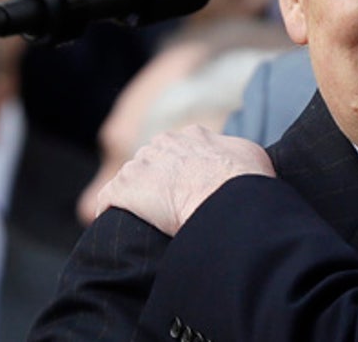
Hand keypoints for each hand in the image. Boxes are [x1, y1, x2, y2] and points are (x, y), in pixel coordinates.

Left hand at [95, 125, 275, 235]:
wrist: (227, 200)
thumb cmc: (245, 180)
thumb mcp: (251, 153)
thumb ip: (234, 149)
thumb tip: (234, 156)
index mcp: (192, 135)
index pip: (180, 148)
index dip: (184, 169)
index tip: (190, 186)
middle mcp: (162, 143)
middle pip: (153, 161)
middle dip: (158, 181)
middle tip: (172, 205)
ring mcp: (140, 165)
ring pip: (131, 179)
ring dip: (137, 197)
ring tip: (148, 220)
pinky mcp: (123, 188)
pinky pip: (106, 199)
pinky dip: (109, 210)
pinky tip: (115, 223)